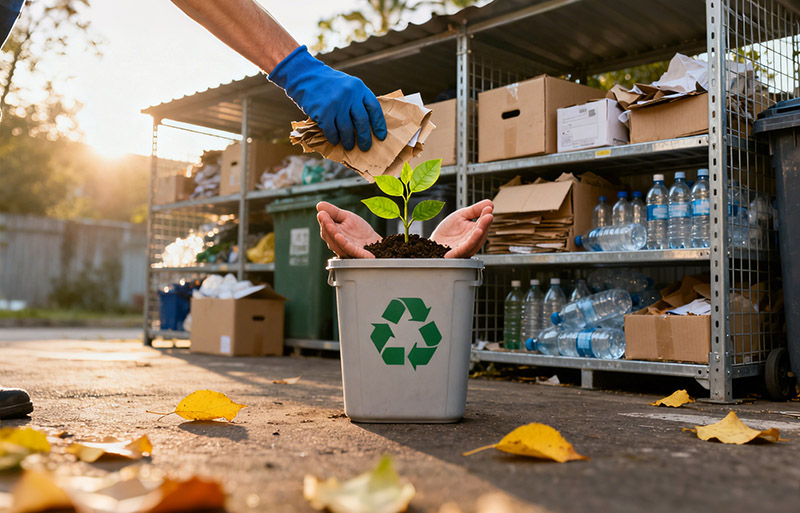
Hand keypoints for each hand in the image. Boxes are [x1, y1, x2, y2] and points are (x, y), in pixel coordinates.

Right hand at [269, 45, 386, 151]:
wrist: (305, 74)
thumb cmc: (328, 83)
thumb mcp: (348, 85)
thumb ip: (358, 99)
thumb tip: (367, 125)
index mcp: (359, 87)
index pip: (374, 108)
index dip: (379, 124)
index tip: (381, 136)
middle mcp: (350, 95)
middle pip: (362, 121)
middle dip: (364, 137)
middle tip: (365, 147)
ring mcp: (336, 104)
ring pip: (347, 129)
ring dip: (348, 141)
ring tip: (349, 146)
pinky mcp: (323, 112)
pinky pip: (332, 131)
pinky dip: (334, 138)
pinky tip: (335, 140)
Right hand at [316, 201, 380, 258]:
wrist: (375, 240)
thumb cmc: (359, 231)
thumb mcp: (346, 217)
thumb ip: (333, 212)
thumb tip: (319, 205)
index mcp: (334, 234)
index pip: (326, 228)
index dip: (324, 221)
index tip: (321, 213)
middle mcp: (338, 244)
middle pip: (330, 236)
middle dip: (327, 227)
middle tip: (324, 218)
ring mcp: (348, 250)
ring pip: (339, 244)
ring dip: (335, 236)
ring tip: (331, 227)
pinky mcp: (358, 254)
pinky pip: (351, 250)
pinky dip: (346, 245)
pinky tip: (339, 237)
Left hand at [431, 200, 493, 258]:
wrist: (433, 241)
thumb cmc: (448, 231)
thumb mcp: (462, 215)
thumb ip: (474, 210)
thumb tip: (489, 203)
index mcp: (475, 232)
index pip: (483, 224)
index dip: (486, 216)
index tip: (488, 208)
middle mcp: (472, 242)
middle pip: (481, 234)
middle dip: (485, 224)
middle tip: (488, 214)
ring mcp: (465, 249)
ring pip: (474, 242)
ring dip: (480, 233)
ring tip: (483, 224)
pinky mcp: (456, 253)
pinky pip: (464, 249)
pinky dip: (470, 242)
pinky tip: (474, 235)